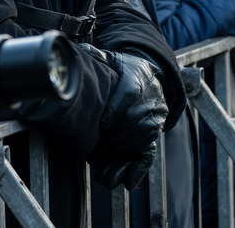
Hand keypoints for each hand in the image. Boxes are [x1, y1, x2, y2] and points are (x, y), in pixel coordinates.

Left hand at [84, 47, 167, 189]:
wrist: (151, 75)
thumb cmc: (125, 70)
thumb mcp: (112, 60)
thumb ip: (97, 57)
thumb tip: (80, 50)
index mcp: (137, 80)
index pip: (128, 95)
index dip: (112, 112)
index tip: (99, 124)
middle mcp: (150, 101)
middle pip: (133, 122)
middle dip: (113, 138)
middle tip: (96, 148)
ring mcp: (153, 120)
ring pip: (139, 142)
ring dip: (121, 159)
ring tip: (104, 174)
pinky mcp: (154, 135)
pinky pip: (148, 155)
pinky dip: (138, 170)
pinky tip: (128, 184)